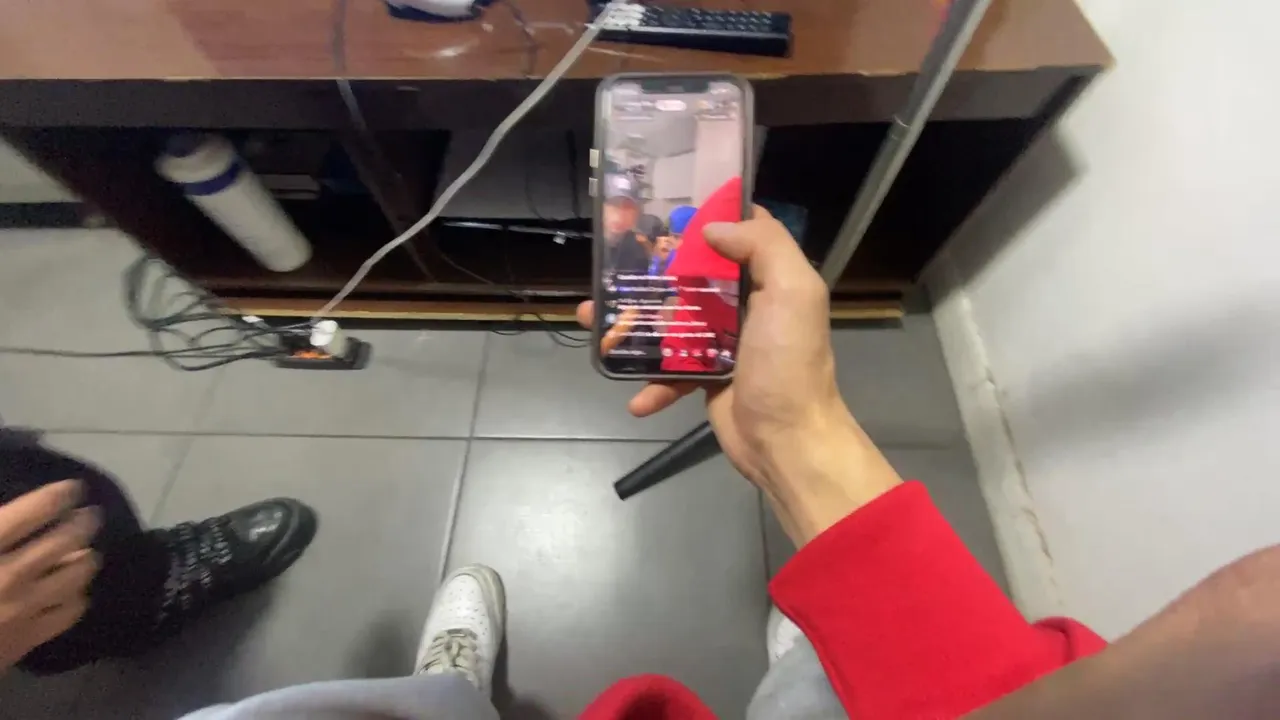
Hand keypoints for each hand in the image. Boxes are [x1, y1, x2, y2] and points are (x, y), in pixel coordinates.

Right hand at [0, 481, 99, 671]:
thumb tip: (12, 513)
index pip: (35, 511)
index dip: (60, 495)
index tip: (72, 489)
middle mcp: (10, 574)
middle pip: (66, 540)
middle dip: (84, 523)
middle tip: (91, 515)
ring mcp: (22, 608)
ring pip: (76, 576)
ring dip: (85, 560)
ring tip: (86, 552)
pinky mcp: (27, 639)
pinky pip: (69, 613)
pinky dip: (76, 598)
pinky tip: (71, 592)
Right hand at [579, 206, 900, 543]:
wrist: (787, 441)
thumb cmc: (789, 364)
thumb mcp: (793, 293)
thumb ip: (764, 246)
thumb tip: (714, 226)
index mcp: (768, 278)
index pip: (737, 232)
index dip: (704, 215)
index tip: (661, 205)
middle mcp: (745, 304)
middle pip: (691, 274)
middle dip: (650, 269)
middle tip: (611, 264)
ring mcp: (721, 342)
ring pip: (670, 320)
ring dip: (632, 323)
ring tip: (592, 319)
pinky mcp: (704, 377)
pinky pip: (669, 371)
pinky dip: (650, 384)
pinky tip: (638, 398)